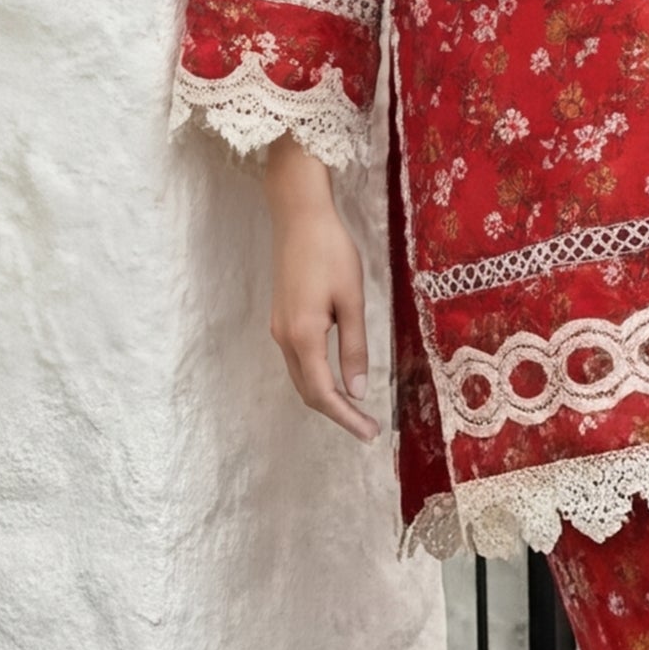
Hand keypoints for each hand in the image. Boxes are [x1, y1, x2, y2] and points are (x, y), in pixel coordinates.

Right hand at [265, 137, 381, 439]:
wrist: (299, 215)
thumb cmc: (331, 252)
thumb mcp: (351, 299)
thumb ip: (354, 347)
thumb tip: (357, 390)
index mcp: (303, 336)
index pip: (323, 393)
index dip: (346, 418)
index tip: (369, 433)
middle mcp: (284, 338)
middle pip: (307, 391)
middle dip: (336, 413)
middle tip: (367, 426)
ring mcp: (278, 328)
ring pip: (300, 377)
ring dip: (326, 396)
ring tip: (355, 407)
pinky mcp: (281, 317)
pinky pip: (297, 360)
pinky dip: (316, 376)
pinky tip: (336, 375)